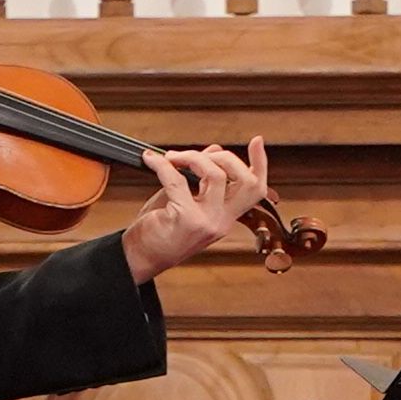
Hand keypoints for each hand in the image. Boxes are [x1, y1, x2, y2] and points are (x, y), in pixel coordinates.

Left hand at [121, 139, 274, 277]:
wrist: (140, 258)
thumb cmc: (160, 230)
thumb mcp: (186, 201)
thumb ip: (201, 178)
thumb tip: (214, 151)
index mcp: (225, 218)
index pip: (254, 190)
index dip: (260, 164)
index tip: (257, 141)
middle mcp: (221, 222)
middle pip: (245, 181)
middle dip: (224, 157)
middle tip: (195, 154)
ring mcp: (207, 222)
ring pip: (216, 175)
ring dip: (192, 157)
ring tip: (171, 158)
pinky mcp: (186, 219)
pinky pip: (177, 180)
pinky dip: (162, 165)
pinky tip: (150, 160)